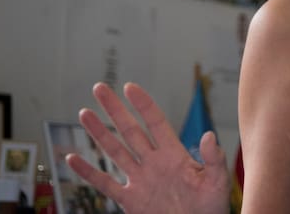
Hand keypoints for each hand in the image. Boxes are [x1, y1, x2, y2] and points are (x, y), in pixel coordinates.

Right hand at [65, 82, 230, 213]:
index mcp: (174, 155)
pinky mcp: (130, 201)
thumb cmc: (212, 207)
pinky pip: (105, 184)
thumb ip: (214, 159)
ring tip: (84, 113)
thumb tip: (210, 136)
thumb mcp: (217, 181)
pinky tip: (72, 158)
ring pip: (114, 151)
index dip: (143, 105)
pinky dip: (88, 172)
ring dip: (99, 133)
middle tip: (100, 88)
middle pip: (130, 130)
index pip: (155, 123)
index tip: (129, 87)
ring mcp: (140, 180)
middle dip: (114, 109)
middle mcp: (154, 163)